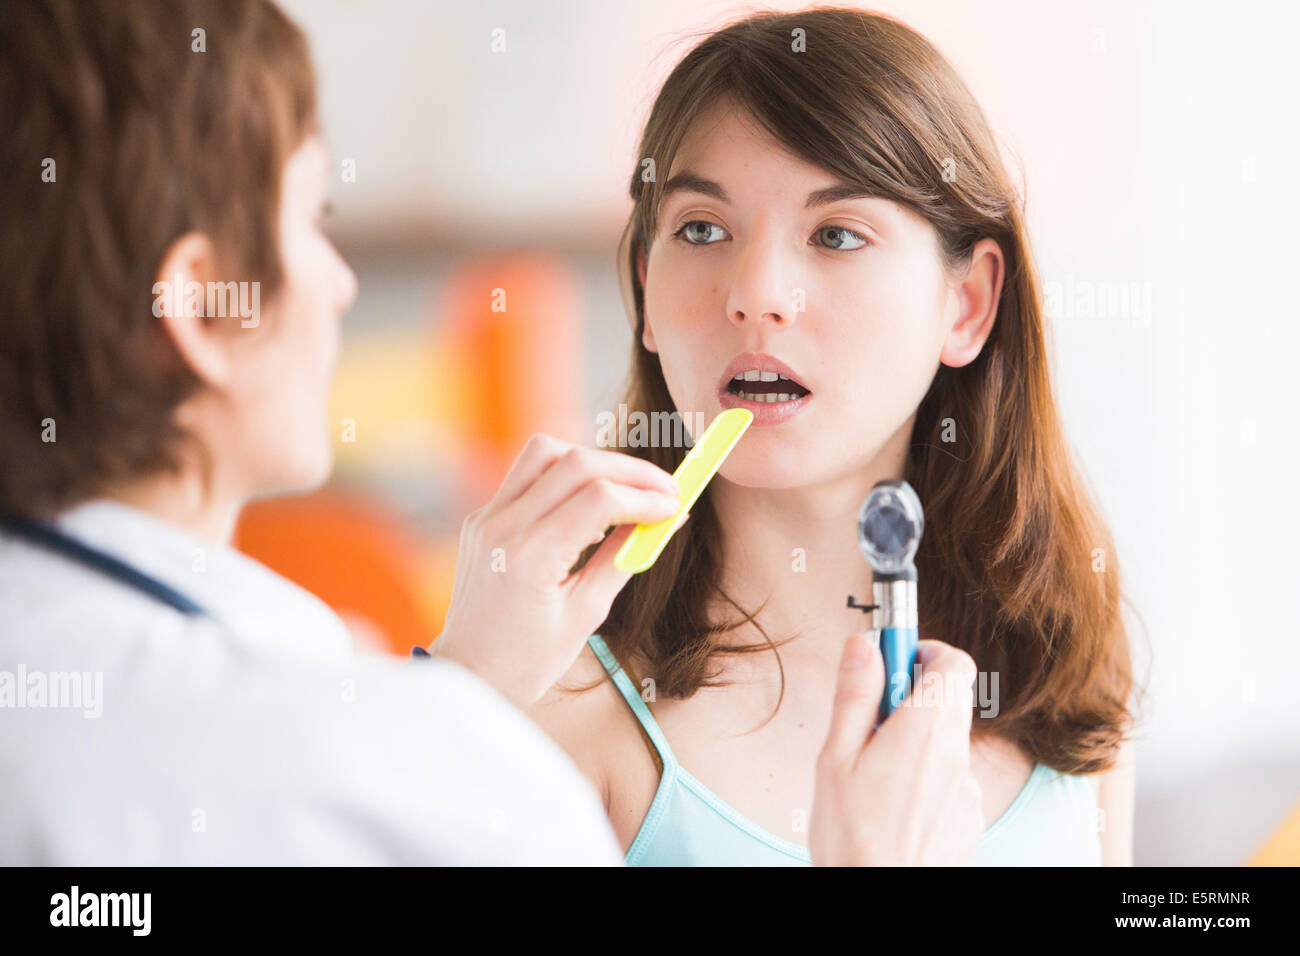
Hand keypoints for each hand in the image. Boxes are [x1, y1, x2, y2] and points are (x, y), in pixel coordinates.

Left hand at [428, 434, 682, 708]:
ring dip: (594, 461)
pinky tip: (589, 501)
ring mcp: (486, 517)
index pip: (598, 499)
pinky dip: (566, 475)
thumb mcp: (588, 613)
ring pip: (546, 452)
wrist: (471, 673)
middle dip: (630, 471)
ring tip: (625, 489)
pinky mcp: (482, 516)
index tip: (675, 505)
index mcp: (529, 559)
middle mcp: (502, 528)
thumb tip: (666, 519)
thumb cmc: (530, 659)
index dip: (645, 497)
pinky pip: (527, 473)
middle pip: (576, 463)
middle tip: (665, 490)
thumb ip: (625, 557)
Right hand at [810, 635, 984, 865]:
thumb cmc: (852, 836)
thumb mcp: (837, 756)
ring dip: (917, 741)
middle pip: (949, 698)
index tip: (890, 663)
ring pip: (947, 741)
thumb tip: (864, 645)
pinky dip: (927, 778)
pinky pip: (951, 779)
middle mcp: (956, 754)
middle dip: (912, 697)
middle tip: (872, 721)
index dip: (922, 651)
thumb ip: (856, 695)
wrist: (880, 897)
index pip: (952, 661)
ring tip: (876, 774)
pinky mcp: (969, 817)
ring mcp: (968, 789)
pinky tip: (895, 805)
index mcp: (925, 730)